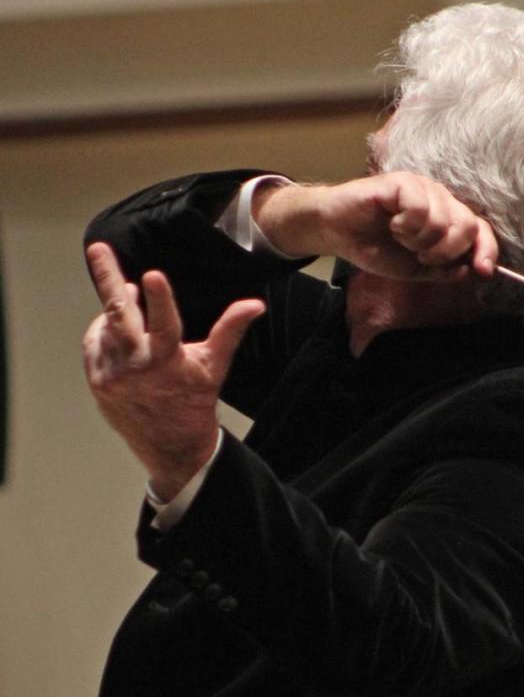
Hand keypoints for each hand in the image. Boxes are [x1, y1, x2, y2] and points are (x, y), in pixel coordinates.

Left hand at [83, 242, 264, 500]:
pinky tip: (118, 328)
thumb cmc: (195, 402)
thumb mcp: (214, 365)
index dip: (159, 299)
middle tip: (98, 249)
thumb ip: (231, 330)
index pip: (163, 324)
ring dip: (116, 309)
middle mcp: (135, 367)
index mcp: (167, 361)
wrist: (171, 447)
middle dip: (108, 278)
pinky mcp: (97, 381)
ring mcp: (111, 375)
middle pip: (118, 315)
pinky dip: (105, 330)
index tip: (151, 275)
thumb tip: (256, 304)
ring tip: (128, 299)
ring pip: (106, 326)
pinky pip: (95, 343)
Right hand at [254, 172, 498, 280]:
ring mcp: (422, 188)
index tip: (483, 270)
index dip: (487, 250)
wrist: (338, 233)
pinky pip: (420, 207)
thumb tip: (473, 271)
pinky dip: (406, 225)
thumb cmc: (376, 247)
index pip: (480, 230)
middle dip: (446, 251)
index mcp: (447, 219)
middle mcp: (440, 199)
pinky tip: (392, 223)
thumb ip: (445, 270)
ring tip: (400, 237)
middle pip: (466, 225)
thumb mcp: (416, 269)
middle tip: (421, 255)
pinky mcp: (402, 182)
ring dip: (420, 240)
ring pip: (443, 220)